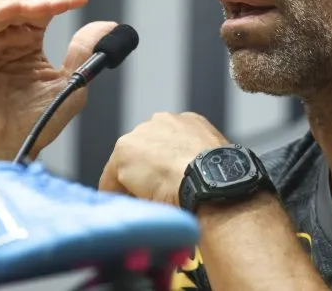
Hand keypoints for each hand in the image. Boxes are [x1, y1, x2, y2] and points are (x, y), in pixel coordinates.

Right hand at [0, 0, 116, 166]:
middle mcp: (1, 38)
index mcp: (25, 41)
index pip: (41, 6)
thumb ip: (84, 52)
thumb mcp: (71, 84)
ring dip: (22, 0)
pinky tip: (14, 10)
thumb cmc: (33, 126)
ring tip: (45, 6)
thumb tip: (109, 26)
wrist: (5, 152)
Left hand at [98, 112, 227, 206]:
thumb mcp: (212, 165)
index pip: (166, 144)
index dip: (164, 167)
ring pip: (128, 165)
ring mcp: (142, 134)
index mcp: (189, 123)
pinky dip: (118, 197)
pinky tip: (131, 210)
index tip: (166, 186)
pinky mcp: (123, 152)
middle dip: (146, 173)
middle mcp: (163, 121)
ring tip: (144, 207)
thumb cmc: (219, 181)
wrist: (211, 182)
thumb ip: (196, 163)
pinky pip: (112, 181)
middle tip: (154, 198)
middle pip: (144, 151)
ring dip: (132, 184)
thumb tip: (189, 183)